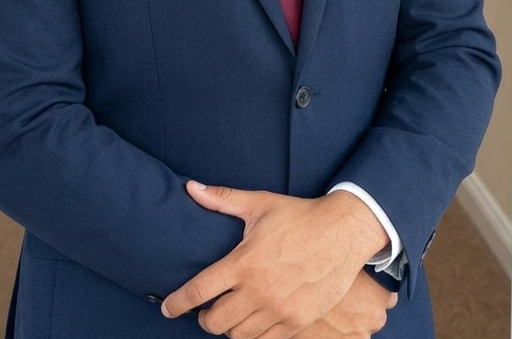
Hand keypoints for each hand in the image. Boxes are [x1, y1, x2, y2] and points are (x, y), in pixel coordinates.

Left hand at [161, 182, 389, 338]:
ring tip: (230, 313)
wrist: (343, 233)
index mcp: (245, 263)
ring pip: (239, 336)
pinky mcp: (298, 322)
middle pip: (215, 322)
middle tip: (206, 308)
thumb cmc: (299, 216)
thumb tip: (191, 187)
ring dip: (229, 328)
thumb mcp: (259, 204)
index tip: (168, 308)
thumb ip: (221, 199)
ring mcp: (280, 311)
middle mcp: (259, 291)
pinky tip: (253, 320)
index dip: (178, 302)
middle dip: (203, 318)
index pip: (200, 290)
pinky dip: (254, 334)